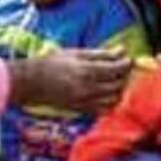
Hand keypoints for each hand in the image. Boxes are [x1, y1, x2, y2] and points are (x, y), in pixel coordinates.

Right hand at [9, 48, 132, 114]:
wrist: (32, 83)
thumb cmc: (51, 63)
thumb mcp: (75, 53)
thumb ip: (100, 54)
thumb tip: (121, 50)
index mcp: (87, 71)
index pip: (117, 69)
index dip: (127, 63)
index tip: (128, 58)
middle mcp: (88, 88)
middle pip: (119, 84)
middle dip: (125, 75)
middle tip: (122, 67)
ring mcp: (86, 101)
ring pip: (115, 98)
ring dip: (120, 89)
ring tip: (115, 80)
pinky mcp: (82, 110)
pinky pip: (105, 109)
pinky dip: (111, 102)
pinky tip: (106, 93)